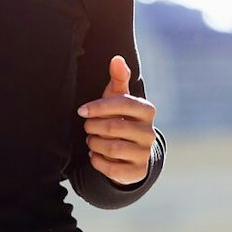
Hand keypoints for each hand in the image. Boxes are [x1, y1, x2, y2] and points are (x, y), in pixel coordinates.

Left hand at [76, 55, 156, 185]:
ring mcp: (145, 154)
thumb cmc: (120, 118)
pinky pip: (110, 168)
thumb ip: (118, 78)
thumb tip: (117, 58)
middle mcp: (150, 132)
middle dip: (93, 127)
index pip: (122, 103)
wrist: (130, 152)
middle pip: (112, 127)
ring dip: (93, 144)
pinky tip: (96, 155)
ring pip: (110, 148)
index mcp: (147, 110)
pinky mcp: (137, 172)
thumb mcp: (118, 98)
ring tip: (92, 140)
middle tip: (88, 127)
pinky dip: (96, 161)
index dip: (98, 107)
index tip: (82, 111)